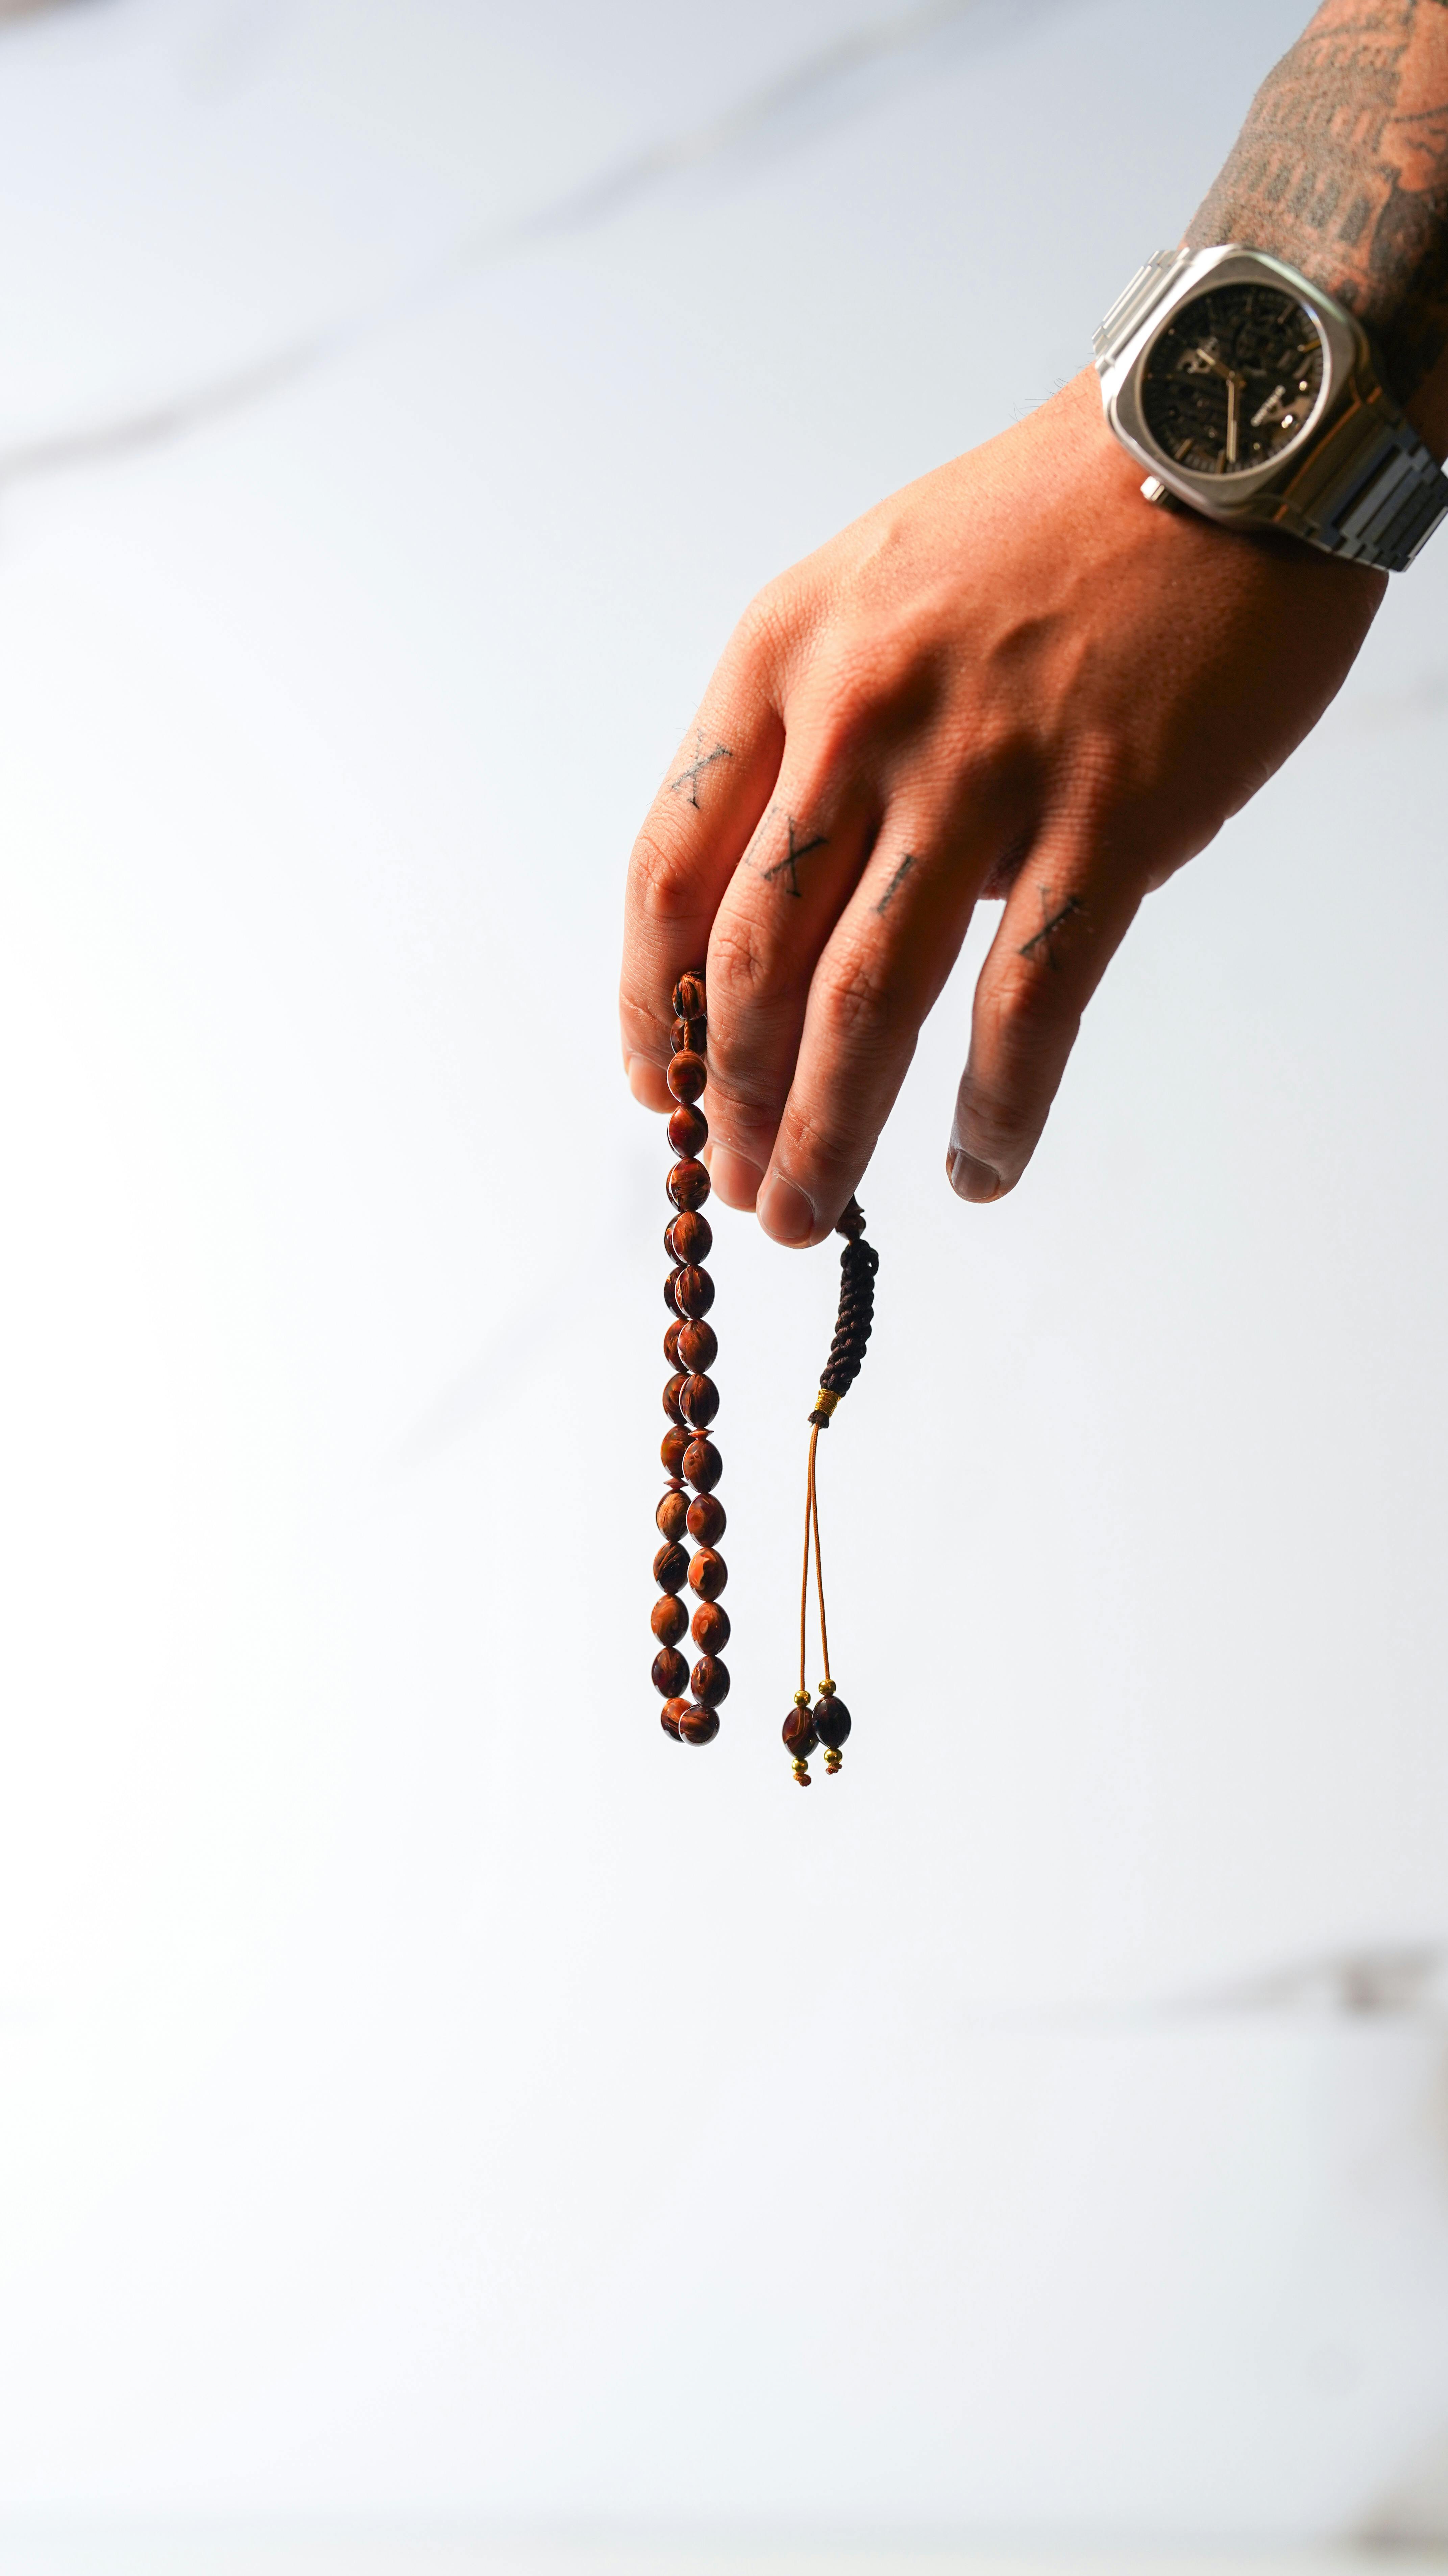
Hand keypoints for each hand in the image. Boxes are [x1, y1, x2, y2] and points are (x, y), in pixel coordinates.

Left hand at [619, 368, 1381, 1244]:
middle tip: (744, 1192)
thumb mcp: (873, 590)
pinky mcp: (1109, 819)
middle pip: (757, 962)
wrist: (1218, 433)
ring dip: (828, 1134)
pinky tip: (976, 1173)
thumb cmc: (1046, 521)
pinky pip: (1024, 1006)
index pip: (669, 871)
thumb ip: (815, 737)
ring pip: (867, 1005)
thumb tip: (790, 905)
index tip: (656, 1093)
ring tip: (809, 1216)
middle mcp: (862, 718)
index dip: (649, 1005)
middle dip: (733, 1103)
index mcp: (782, 660)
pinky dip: (992, 1112)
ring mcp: (986, 772)